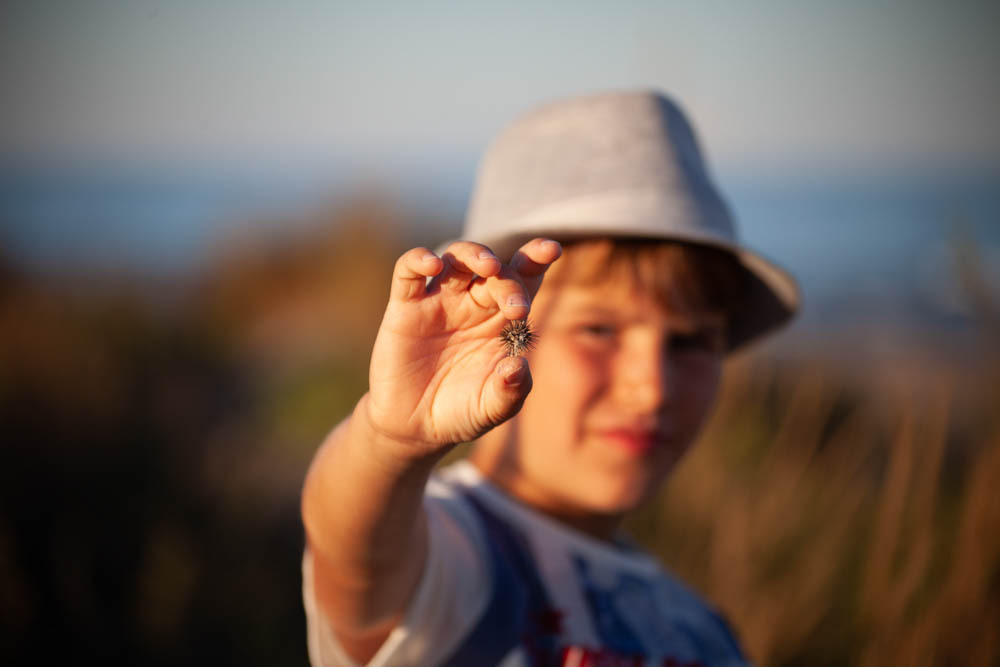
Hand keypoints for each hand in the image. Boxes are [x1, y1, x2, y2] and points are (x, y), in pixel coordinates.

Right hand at [364, 238, 560, 457]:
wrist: (414, 428)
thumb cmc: (461, 413)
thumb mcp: (491, 409)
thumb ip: (511, 391)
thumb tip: (519, 366)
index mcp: (502, 320)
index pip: (524, 279)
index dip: (536, 259)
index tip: (551, 250)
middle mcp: (474, 303)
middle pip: (495, 269)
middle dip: (510, 279)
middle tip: (518, 308)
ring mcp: (440, 301)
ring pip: (457, 257)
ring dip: (474, 254)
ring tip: (488, 266)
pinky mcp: (405, 307)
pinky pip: (408, 271)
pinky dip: (419, 259)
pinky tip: (432, 264)